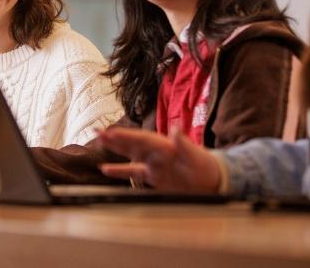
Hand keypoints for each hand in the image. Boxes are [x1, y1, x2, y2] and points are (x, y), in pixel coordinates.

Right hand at [96, 127, 220, 193]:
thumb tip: (175, 129)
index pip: (140, 139)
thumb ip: (183, 142)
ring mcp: (153, 164)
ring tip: (99, 142)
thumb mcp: (195, 155)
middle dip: (114, 138)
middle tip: (97, 132)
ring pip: (129, 154)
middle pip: (131, 143)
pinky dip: (120, 170)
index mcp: (163, 145)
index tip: (109, 132)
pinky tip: (106, 169)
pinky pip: (133, 172)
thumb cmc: (205, 165)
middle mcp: (155, 152)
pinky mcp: (153, 177)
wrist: (212, 181)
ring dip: (115, 149)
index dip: (124, 136)